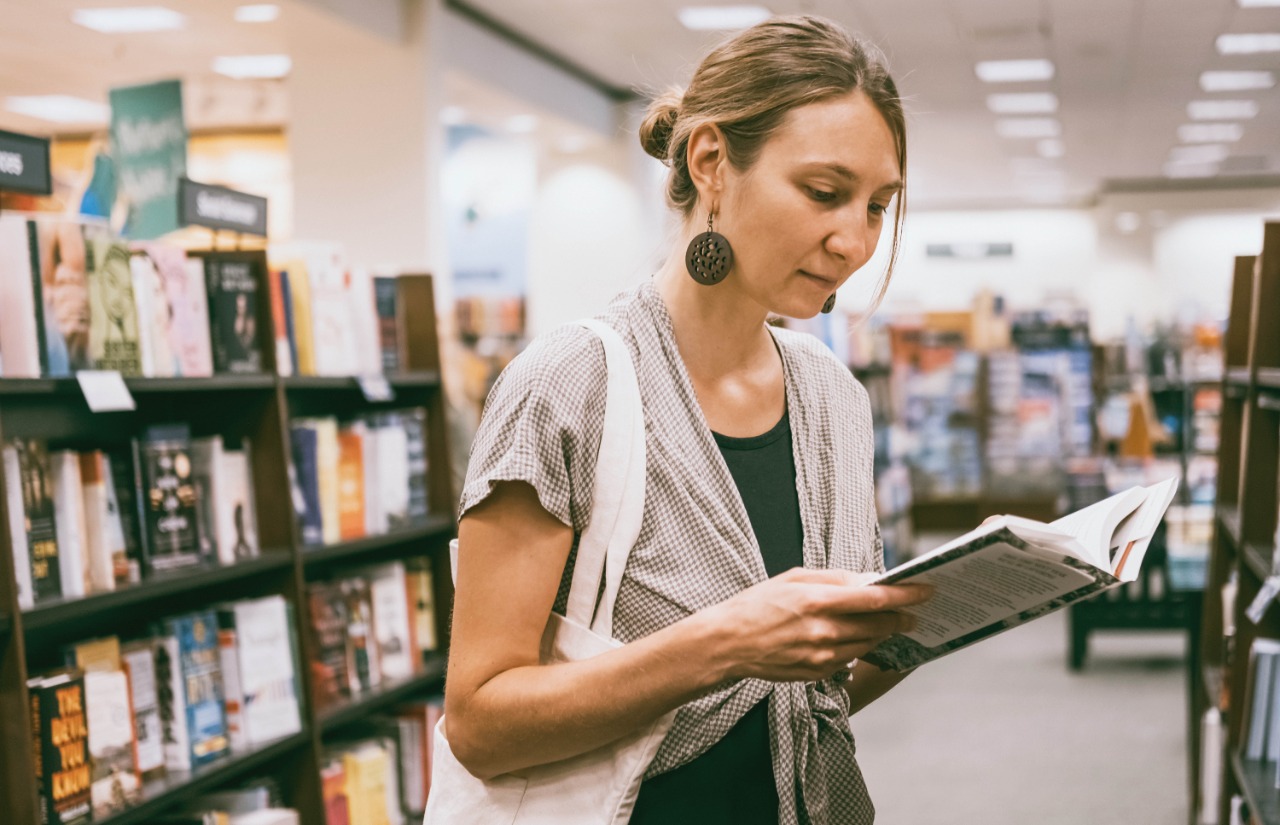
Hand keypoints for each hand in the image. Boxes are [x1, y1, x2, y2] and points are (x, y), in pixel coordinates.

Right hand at [699, 567, 932, 682]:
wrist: (728, 643)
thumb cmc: (759, 604)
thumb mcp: (794, 578)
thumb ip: (835, 579)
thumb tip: (870, 580)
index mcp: (818, 601)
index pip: (875, 598)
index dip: (906, 595)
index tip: (926, 591)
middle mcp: (824, 631)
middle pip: (879, 625)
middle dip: (900, 617)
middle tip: (913, 611)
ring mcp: (822, 656)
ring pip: (868, 644)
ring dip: (881, 632)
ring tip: (887, 622)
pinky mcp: (818, 673)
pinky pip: (850, 659)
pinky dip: (857, 646)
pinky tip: (853, 637)